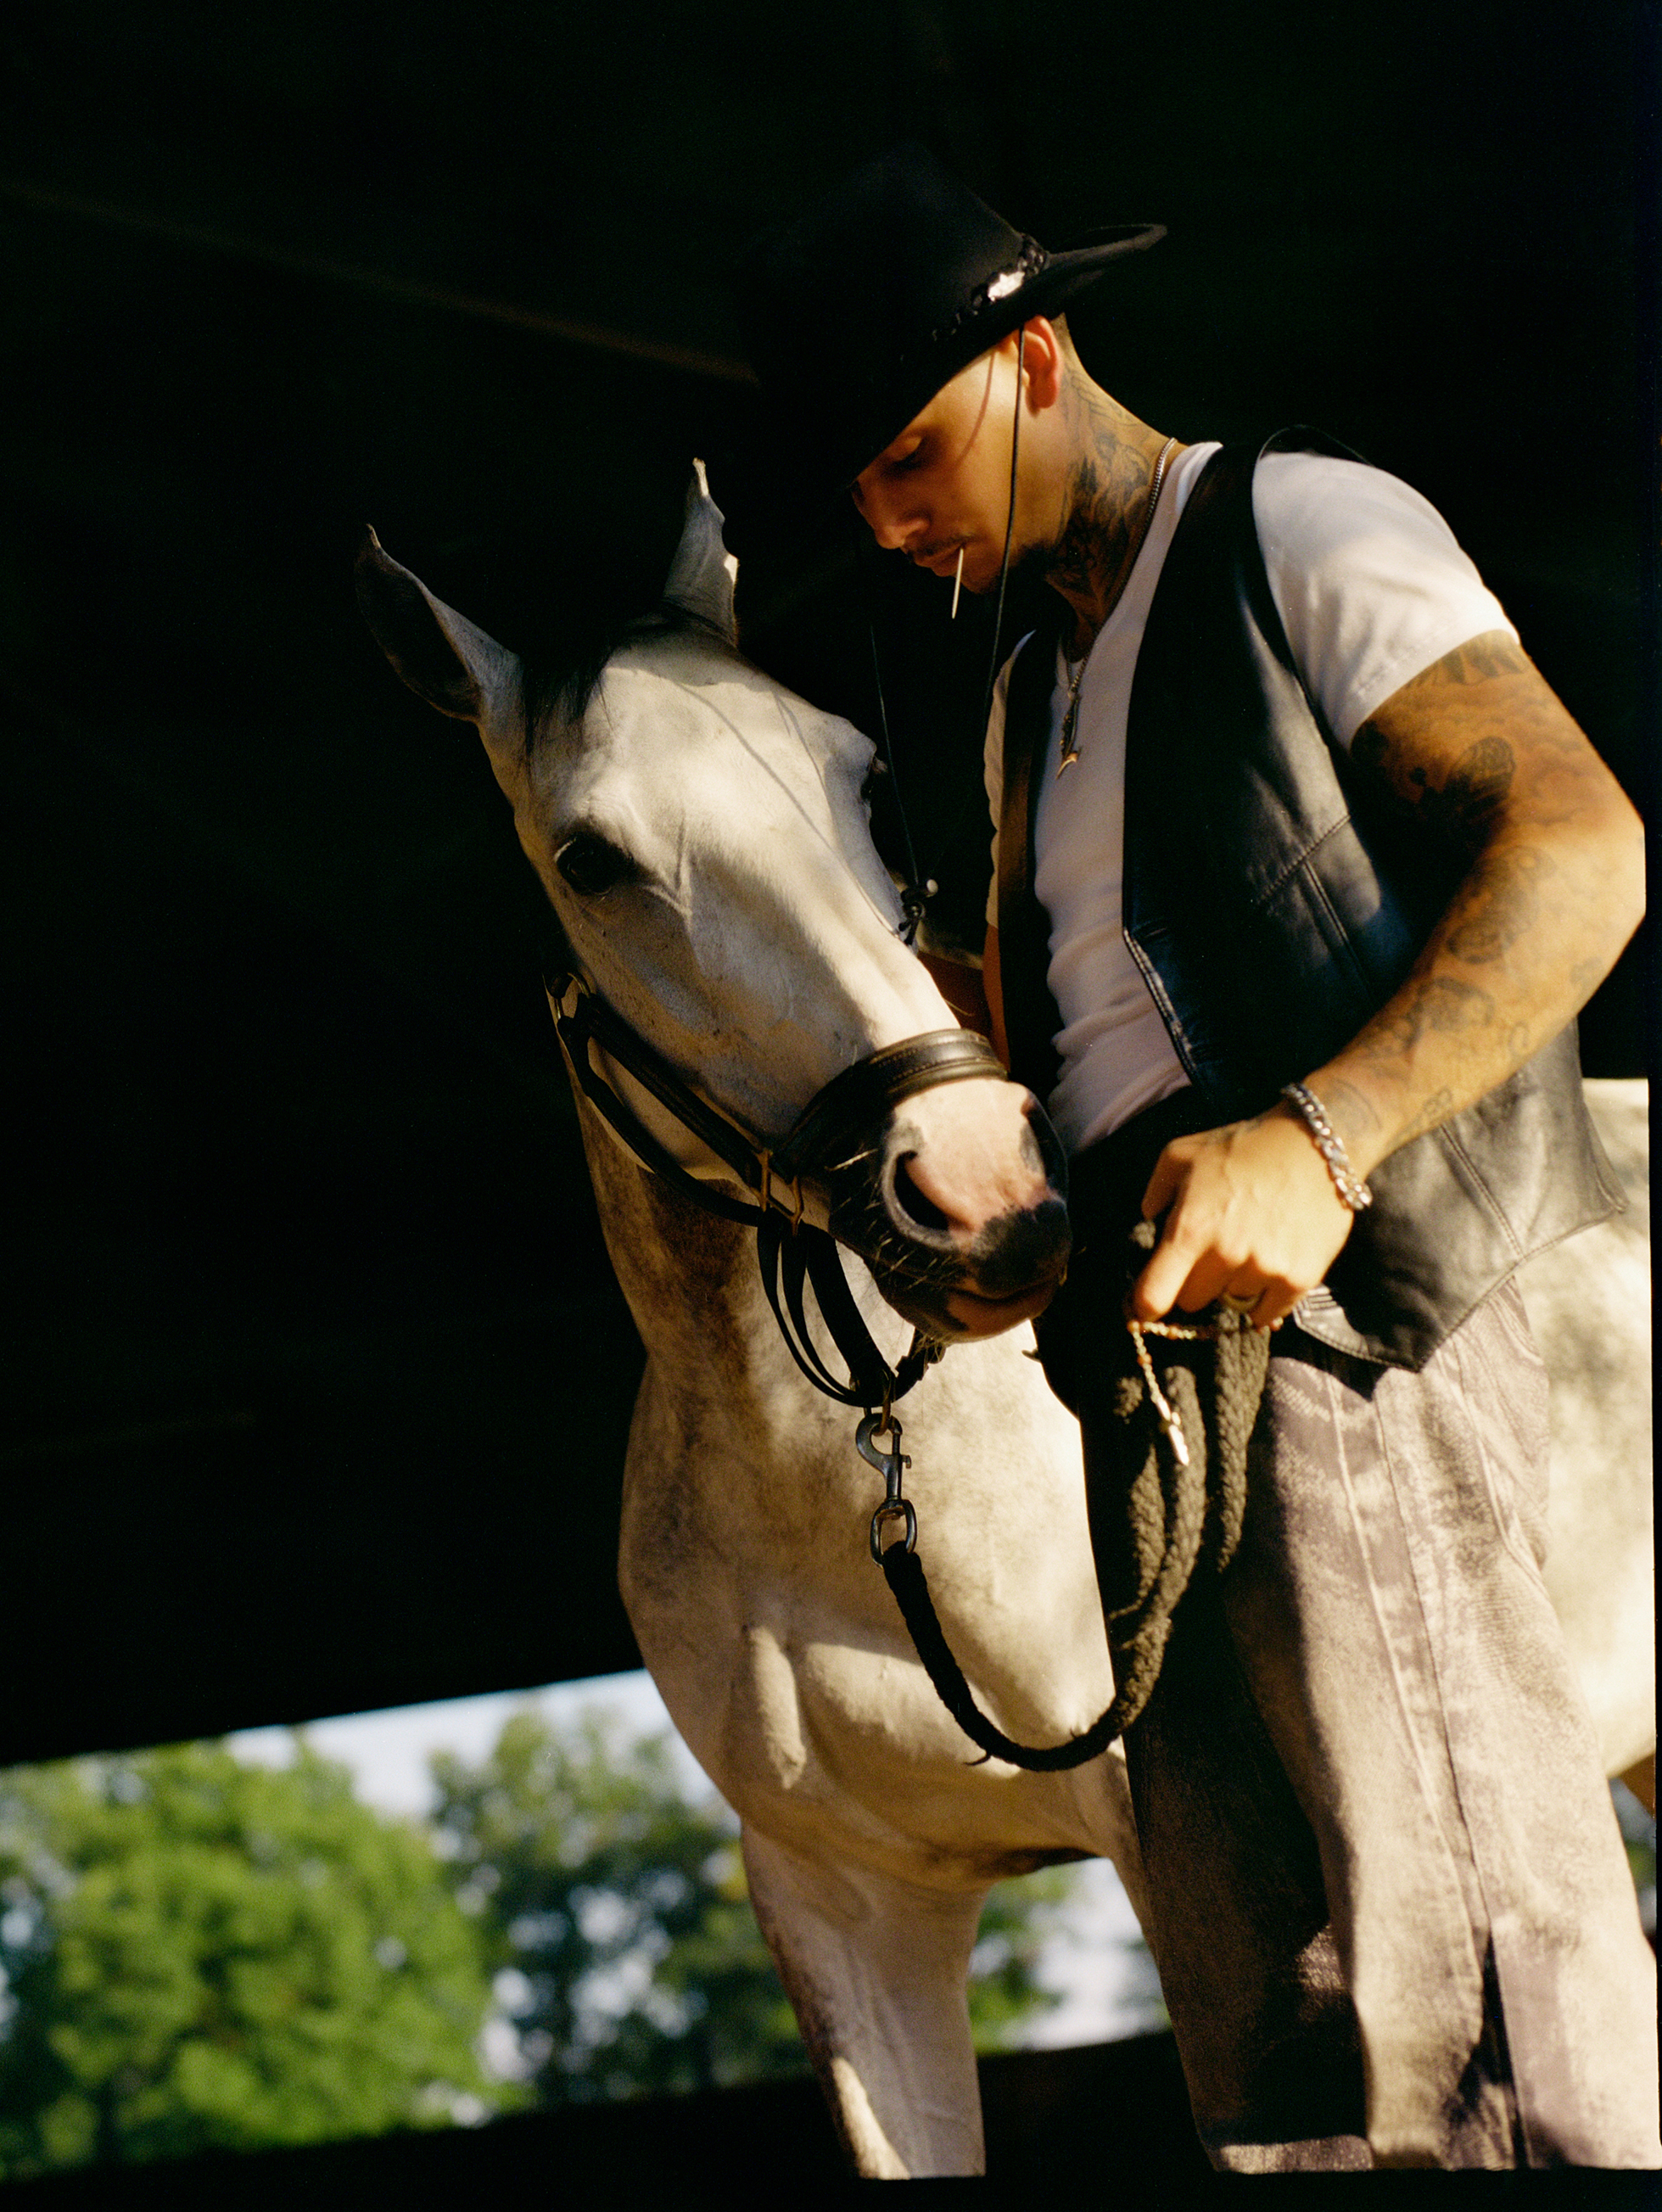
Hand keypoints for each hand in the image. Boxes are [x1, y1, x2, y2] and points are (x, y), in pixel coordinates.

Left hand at [1130, 1105, 1355, 1328]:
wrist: (1316, 1145)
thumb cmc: (1246, 1146)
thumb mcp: (1183, 1153)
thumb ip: (1156, 1190)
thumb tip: (1148, 1220)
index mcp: (1190, 1228)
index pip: (1153, 1296)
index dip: (1145, 1305)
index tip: (1148, 1305)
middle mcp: (1225, 1255)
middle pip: (1192, 1301)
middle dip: (1194, 1282)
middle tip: (1210, 1254)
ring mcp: (1264, 1269)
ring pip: (1232, 1301)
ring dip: (1234, 1283)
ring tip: (1249, 1246)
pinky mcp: (1299, 1279)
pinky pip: (1268, 1313)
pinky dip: (1265, 1298)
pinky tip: (1269, 1267)